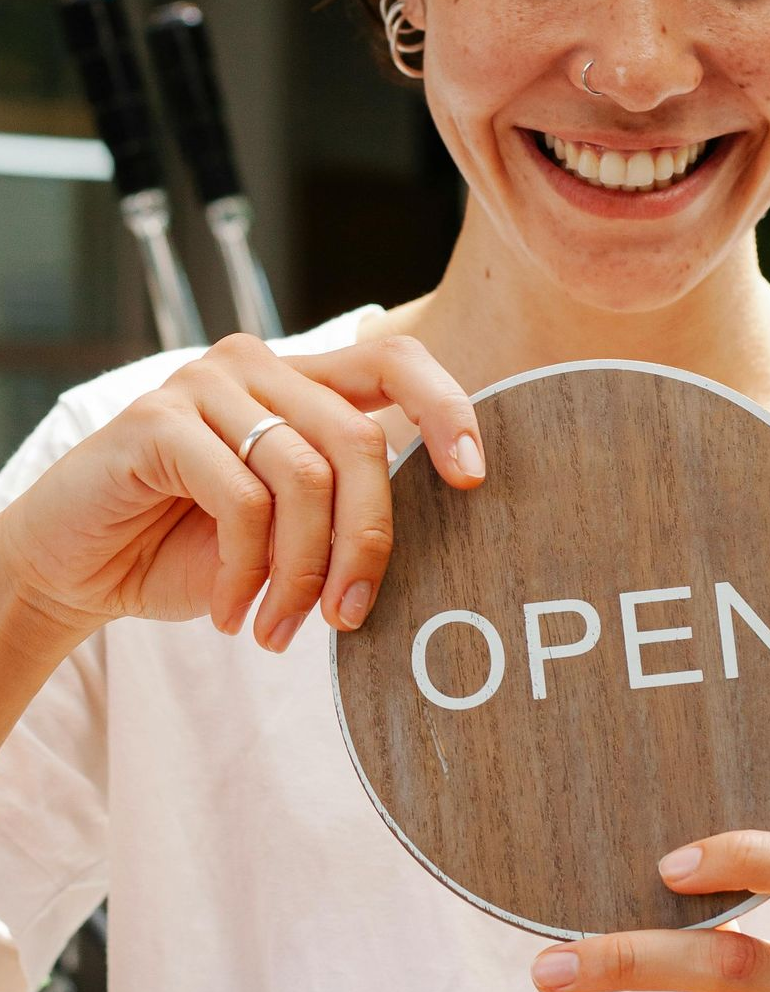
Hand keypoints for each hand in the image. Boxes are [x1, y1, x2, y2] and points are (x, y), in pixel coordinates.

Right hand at [0, 331, 483, 654]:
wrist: (72, 567)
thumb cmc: (184, 549)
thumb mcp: (283, 530)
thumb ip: (342, 508)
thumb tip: (442, 530)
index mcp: (297, 381)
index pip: (395, 362)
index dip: (446, 409)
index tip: (475, 479)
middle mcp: (256, 366)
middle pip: (359, 439)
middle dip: (368, 541)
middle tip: (349, 616)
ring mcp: (203, 385)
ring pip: (304, 476)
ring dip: (301, 573)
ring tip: (279, 629)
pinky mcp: (156, 421)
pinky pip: (241, 501)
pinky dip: (243, 572)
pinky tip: (228, 609)